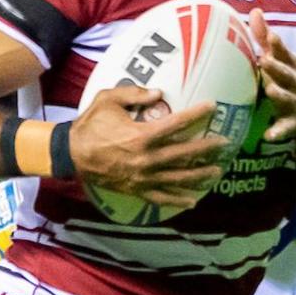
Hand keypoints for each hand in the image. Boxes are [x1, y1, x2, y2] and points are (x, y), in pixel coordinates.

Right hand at [68, 85, 228, 209]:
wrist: (71, 153)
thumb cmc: (90, 124)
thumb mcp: (107, 99)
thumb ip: (134, 94)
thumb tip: (160, 93)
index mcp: (141, 135)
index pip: (176, 124)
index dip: (196, 114)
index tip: (212, 106)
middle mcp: (146, 159)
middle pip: (184, 154)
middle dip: (206, 148)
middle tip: (224, 142)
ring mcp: (142, 177)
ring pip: (177, 178)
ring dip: (199, 175)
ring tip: (217, 171)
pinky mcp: (136, 189)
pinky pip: (160, 197)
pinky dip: (177, 200)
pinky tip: (193, 201)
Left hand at [248, 9, 295, 141]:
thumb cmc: (292, 80)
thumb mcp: (284, 60)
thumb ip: (266, 38)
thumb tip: (255, 11)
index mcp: (294, 67)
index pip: (286, 55)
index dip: (279, 46)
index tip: (271, 37)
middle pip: (288, 75)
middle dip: (278, 68)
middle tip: (264, 61)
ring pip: (288, 99)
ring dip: (280, 95)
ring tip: (271, 91)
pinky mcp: (293, 124)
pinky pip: (285, 129)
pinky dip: (278, 132)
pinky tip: (269, 135)